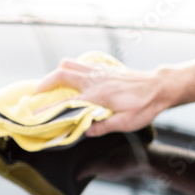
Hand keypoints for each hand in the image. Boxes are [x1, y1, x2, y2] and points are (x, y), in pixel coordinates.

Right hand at [36, 57, 170, 136]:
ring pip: (70, 64)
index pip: (67, 103)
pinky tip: (74, 78)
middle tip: (36, 93)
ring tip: (52, 84)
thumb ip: (105, 126)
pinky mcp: (105, 69)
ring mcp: (99, 72)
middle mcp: (95, 80)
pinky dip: (72, 68)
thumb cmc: (145, 106)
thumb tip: (86, 130)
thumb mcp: (127, 122)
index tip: (34, 114)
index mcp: (98, 96)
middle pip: (62, 74)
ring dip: (58, 72)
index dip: (48, 109)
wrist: (159, 87)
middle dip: (45, 82)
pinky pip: (82, 63)